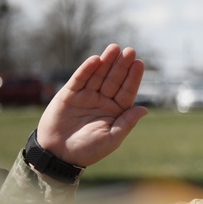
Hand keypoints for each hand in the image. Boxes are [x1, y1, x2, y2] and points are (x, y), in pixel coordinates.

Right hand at [36, 44, 148, 167]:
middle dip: (122, 65)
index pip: (127, 91)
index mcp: (115, 111)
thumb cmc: (87, 150)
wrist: (58, 155)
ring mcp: (86, 96)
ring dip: (106, 62)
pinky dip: (87, 69)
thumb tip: (144, 109)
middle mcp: (102, 101)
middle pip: (114, 79)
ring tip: (115, 48)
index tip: (139, 63)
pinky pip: (79, 79)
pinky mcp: (69, 95)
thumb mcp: (111, 138)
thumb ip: (127, 122)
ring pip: (98, 75)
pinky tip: (96, 60)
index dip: (133, 77)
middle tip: (130, 50)